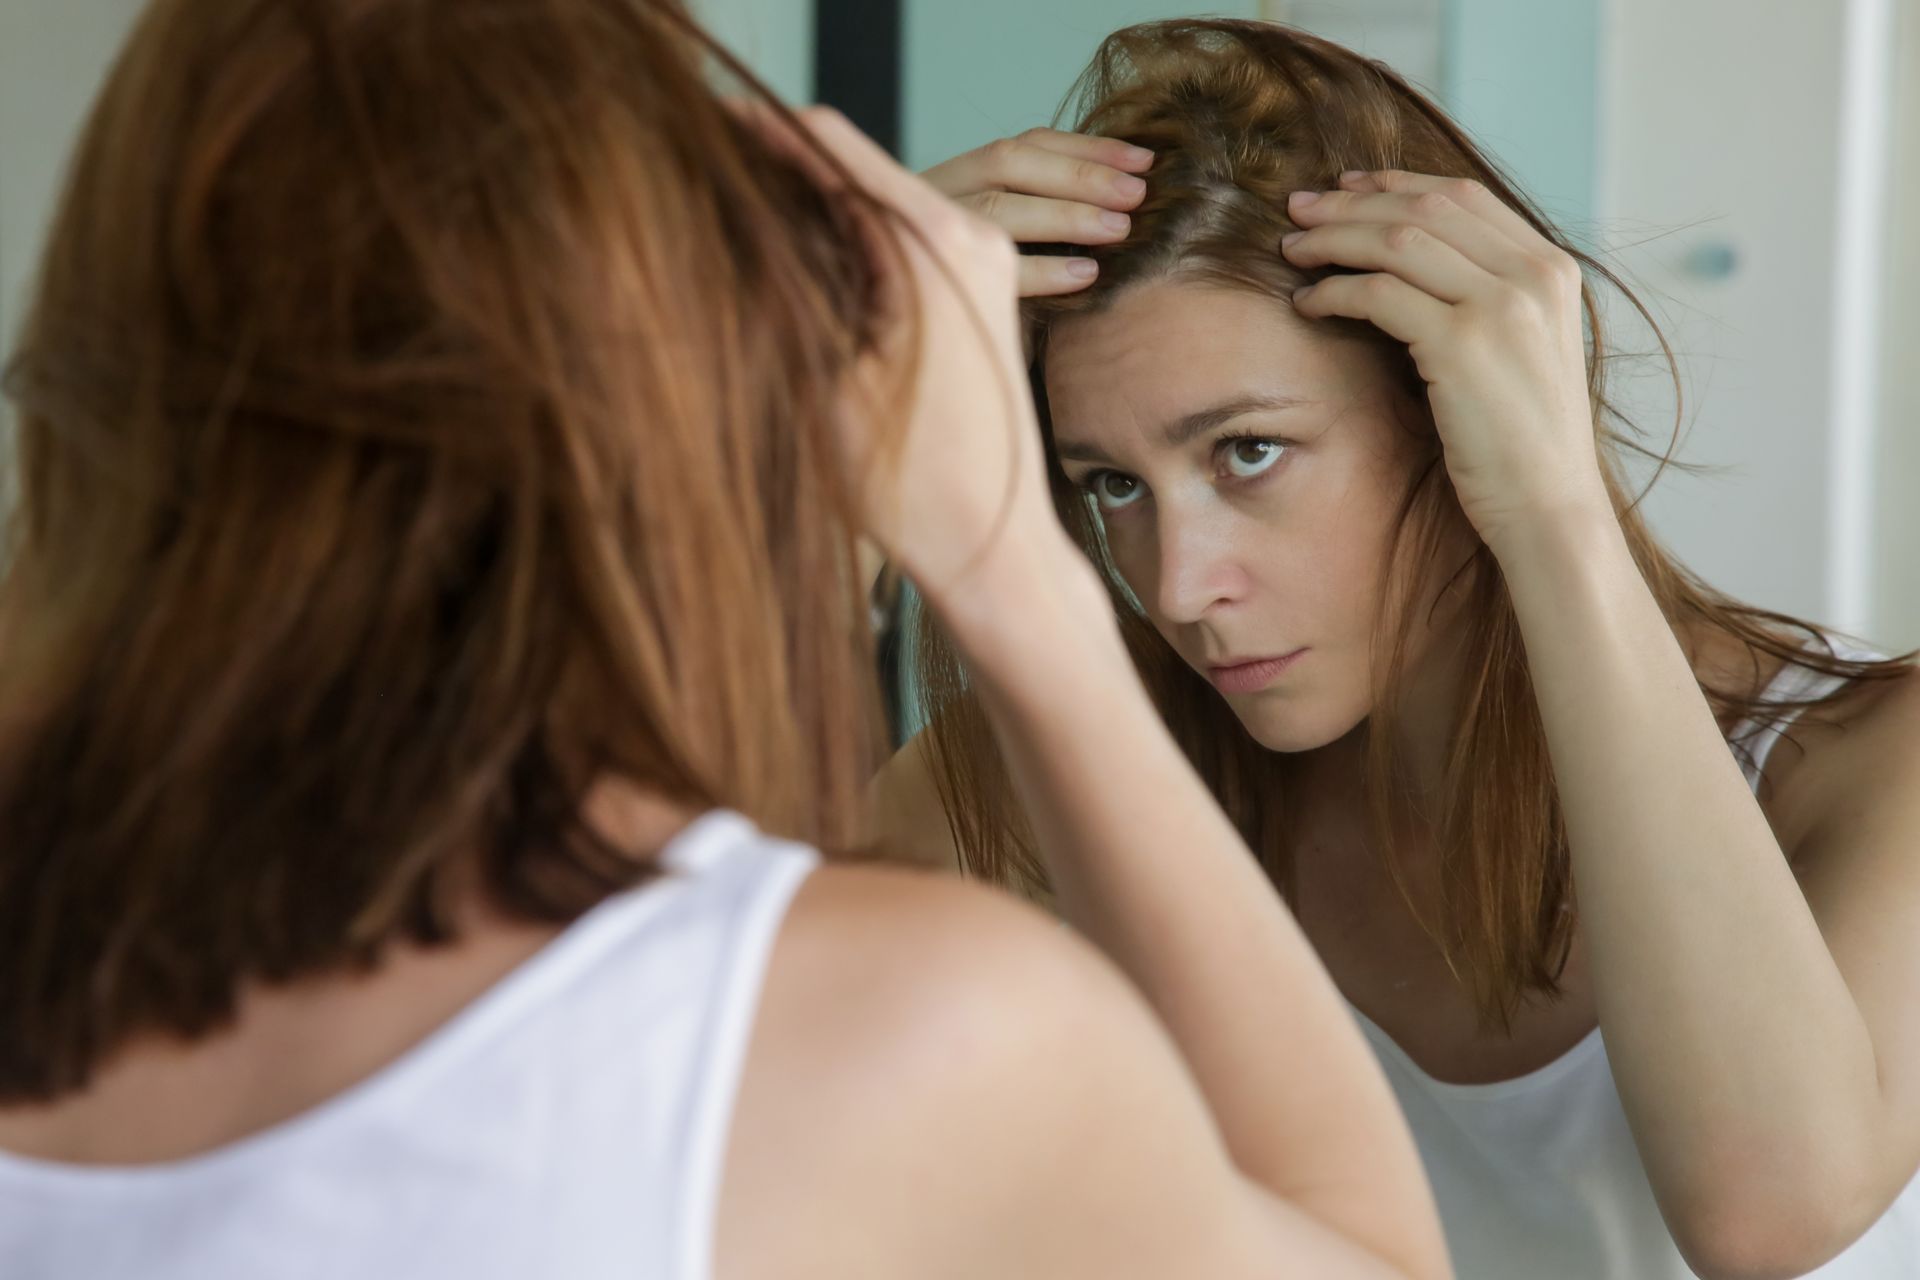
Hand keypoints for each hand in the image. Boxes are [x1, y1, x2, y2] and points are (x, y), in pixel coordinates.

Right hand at [751, 107, 1077, 607]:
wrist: (995, 551)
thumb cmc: (909, 485)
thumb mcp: (819, 377)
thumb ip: (782, 279)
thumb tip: (731, 216)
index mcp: (930, 240)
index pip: (827, 143)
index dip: (757, 134)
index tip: (700, 132)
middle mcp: (970, 234)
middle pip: (854, 165)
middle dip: (783, 169)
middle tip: (708, 184)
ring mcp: (986, 263)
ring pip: (879, 201)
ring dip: (817, 207)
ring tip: (745, 228)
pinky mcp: (986, 296)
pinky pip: (906, 239)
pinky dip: (854, 244)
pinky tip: (803, 269)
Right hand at [922, 129, 1153, 296]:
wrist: (911, 353)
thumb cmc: (975, 299)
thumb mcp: (1006, 243)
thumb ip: (1039, 212)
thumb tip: (1120, 193)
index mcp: (954, 177)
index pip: (1023, 145)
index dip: (1085, 148)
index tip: (1143, 159)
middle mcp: (930, 194)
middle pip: (1008, 163)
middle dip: (1080, 175)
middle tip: (1138, 194)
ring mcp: (921, 234)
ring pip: (996, 209)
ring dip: (1066, 216)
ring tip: (1119, 229)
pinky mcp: (927, 281)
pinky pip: (990, 268)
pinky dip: (1042, 270)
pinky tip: (1085, 276)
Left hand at [1282, 170, 1610, 550]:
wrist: (1550, 505)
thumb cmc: (1524, 441)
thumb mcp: (1522, 349)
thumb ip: (1490, 298)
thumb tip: (1416, 265)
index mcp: (1551, 267)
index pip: (1464, 196)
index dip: (1399, 184)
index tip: (1350, 185)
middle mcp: (1532, 274)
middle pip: (1424, 209)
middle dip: (1352, 202)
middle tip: (1299, 209)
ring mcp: (1501, 305)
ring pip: (1396, 242)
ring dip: (1333, 240)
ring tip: (1292, 249)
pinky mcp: (1462, 344)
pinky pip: (1379, 294)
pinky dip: (1335, 292)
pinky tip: (1308, 303)